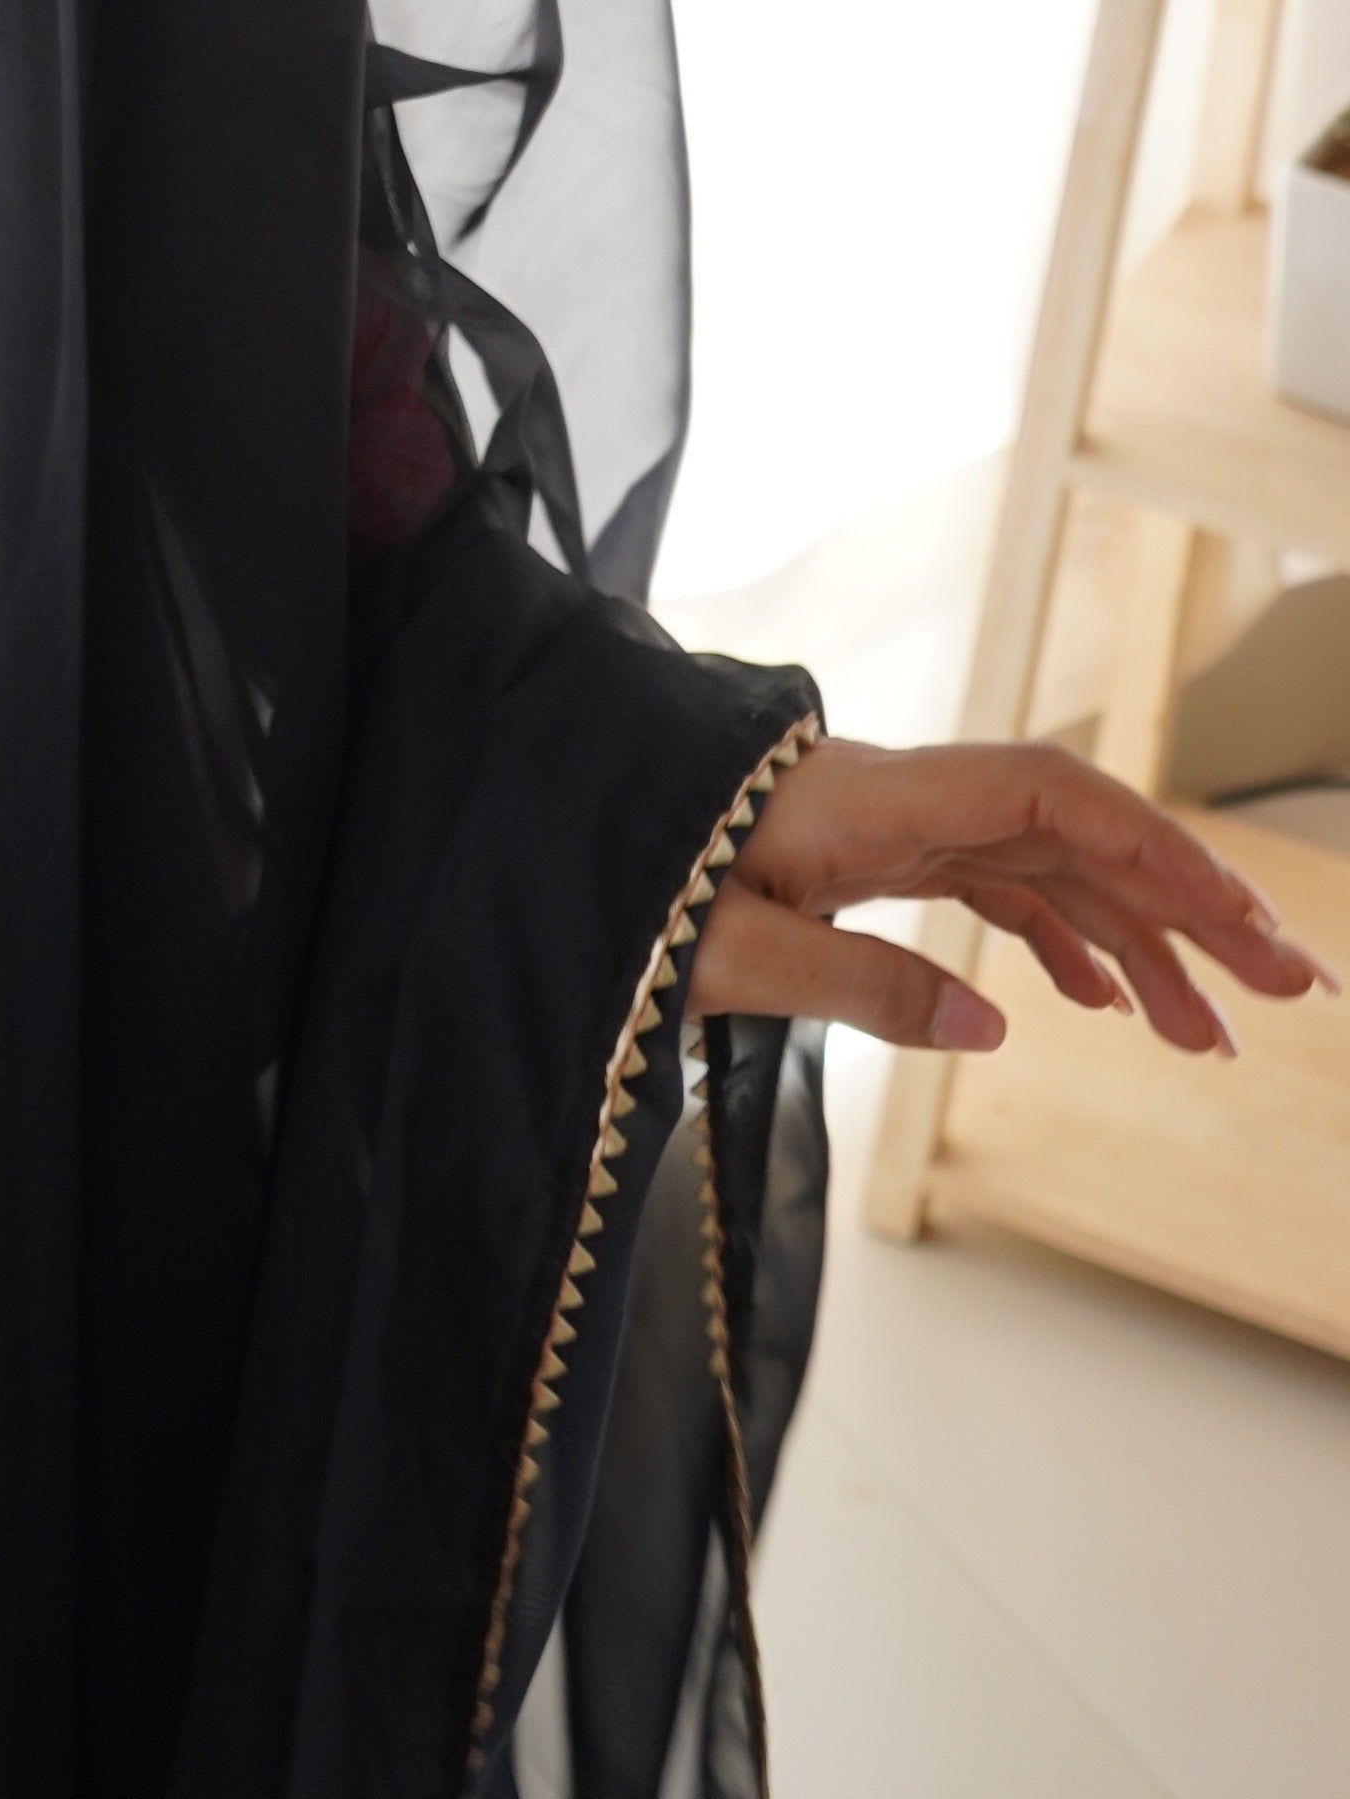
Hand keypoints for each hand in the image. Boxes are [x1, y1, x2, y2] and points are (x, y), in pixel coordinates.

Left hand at [689, 730, 1339, 1052]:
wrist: (557, 824)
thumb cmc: (628, 880)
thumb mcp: (734, 948)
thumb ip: (863, 984)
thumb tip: (1002, 1021)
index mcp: (878, 799)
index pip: (1052, 796)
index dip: (1153, 849)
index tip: (1236, 921)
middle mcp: (904, 798)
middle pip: (1077, 834)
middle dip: (1188, 906)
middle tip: (1289, 990)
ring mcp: (895, 824)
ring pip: (1049, 869)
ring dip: (1138, 940)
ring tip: (1210, 1039)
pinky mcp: (878, 854)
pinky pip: (998, 885)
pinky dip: (1062, 936)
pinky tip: (1103, 1000)